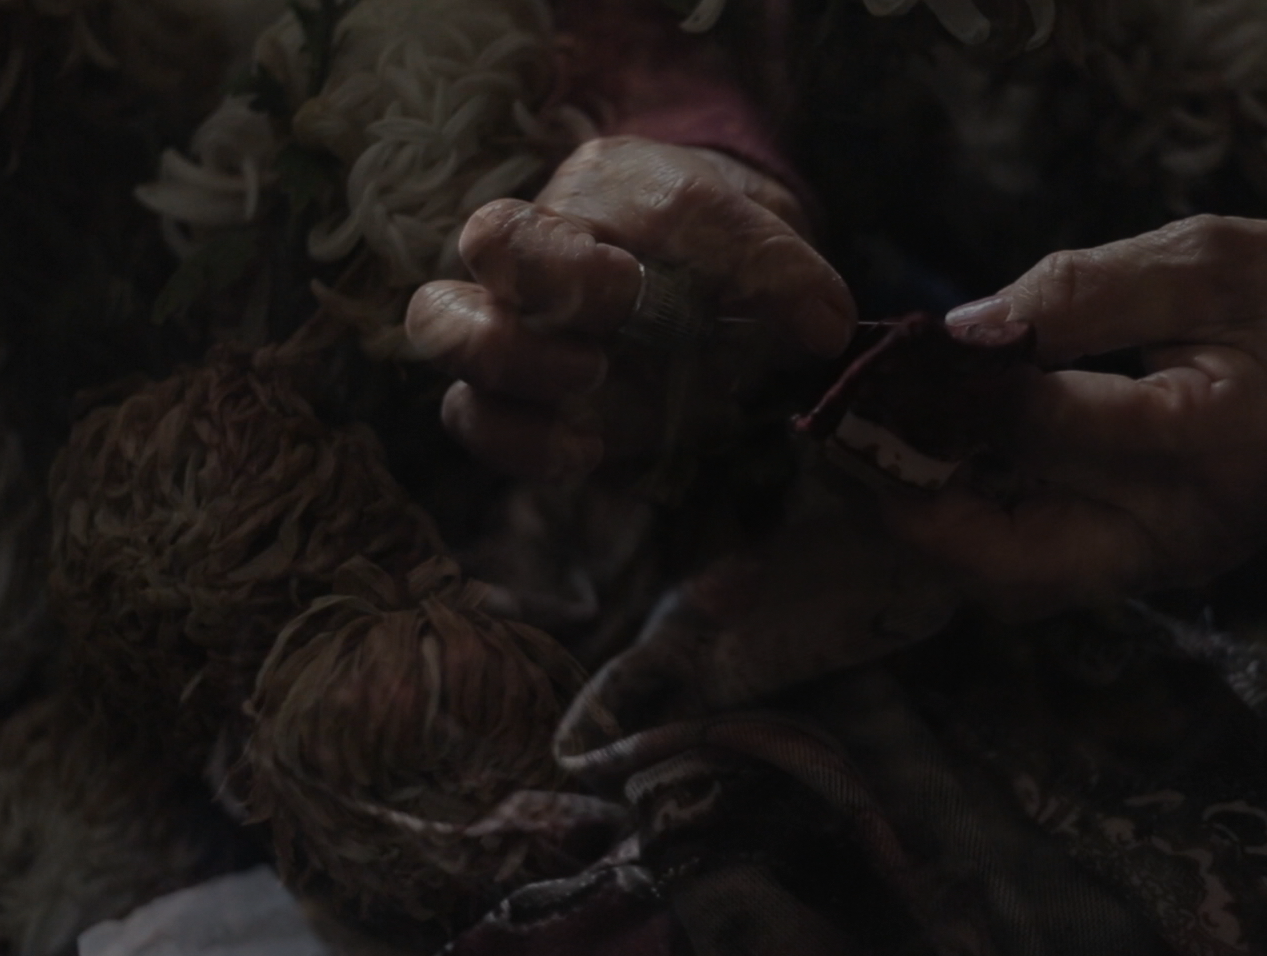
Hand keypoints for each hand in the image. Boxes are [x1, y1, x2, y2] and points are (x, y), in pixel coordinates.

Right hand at [405, 136, 855, 482]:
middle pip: (487, 238)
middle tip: (611, 318)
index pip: (606, 199)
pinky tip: (584, 451)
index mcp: (606, 192)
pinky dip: (518, 440)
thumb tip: (824, 327)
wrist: (704, 305)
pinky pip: (474, 416)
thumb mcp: (766, 248)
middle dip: (544, 281)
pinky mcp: (514, 404)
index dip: (648, 242)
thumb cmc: (722, 263)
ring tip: (587, 379)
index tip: (647, 288)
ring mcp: (515, 324)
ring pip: (442, 320)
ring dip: (505, 357)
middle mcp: (543, 246)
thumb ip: (786, 272)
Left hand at [884, 214, 1266, 616]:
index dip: (958, 393)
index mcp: (1214, 437)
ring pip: (1021, 581)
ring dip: (937, 531)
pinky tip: (940, 470)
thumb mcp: (1208, 258)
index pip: (1054, 427)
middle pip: (1017, 559)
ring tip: (876, 459)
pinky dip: (981, 529)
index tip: (892, 355)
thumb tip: (965, 333)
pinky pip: (1047, 567)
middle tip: (847, 451)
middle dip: (915, 511)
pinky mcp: (1158, 565)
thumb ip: (1085, 292)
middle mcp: (1189, 525)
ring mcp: (1173, 560)